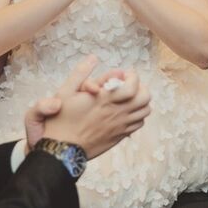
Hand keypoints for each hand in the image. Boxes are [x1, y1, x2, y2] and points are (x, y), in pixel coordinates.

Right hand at [33, 57, 150, 158]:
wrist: (62, 150)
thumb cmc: (62, 120)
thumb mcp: (65, 92)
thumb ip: (80, 73)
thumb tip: (93, 58)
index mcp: (105, 100)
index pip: (134, 86)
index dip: (132, 76)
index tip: (124, 75)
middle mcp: (116, 112)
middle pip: (145, 97)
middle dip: (140, 87)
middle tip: (128, 85)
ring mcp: (120, 126)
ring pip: (145, 111)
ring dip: (140, 102)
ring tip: (128, 98)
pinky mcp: (119, 136)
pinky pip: (138, 124)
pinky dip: (136, 116)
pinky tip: (125, 113)